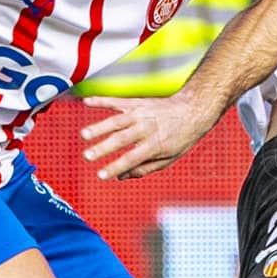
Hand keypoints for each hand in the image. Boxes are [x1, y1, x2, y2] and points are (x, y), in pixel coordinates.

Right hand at [80, 95, 214, 179]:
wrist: (192, 109)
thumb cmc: (180, 138)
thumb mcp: (169, 158)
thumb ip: (145, 168)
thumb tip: (121, 177)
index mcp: (155, 145)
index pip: (132, 159)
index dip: (116, 168)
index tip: (101, 176)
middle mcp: (146, 128)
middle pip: (122, 139)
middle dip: (104, 148)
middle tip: (87, 156)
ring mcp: (141, 114)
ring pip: (117, 121)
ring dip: (99, 127)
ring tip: (84, 135)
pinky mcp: (136, 102)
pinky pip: (117, 101)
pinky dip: (102, 101)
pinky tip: (86, 102)